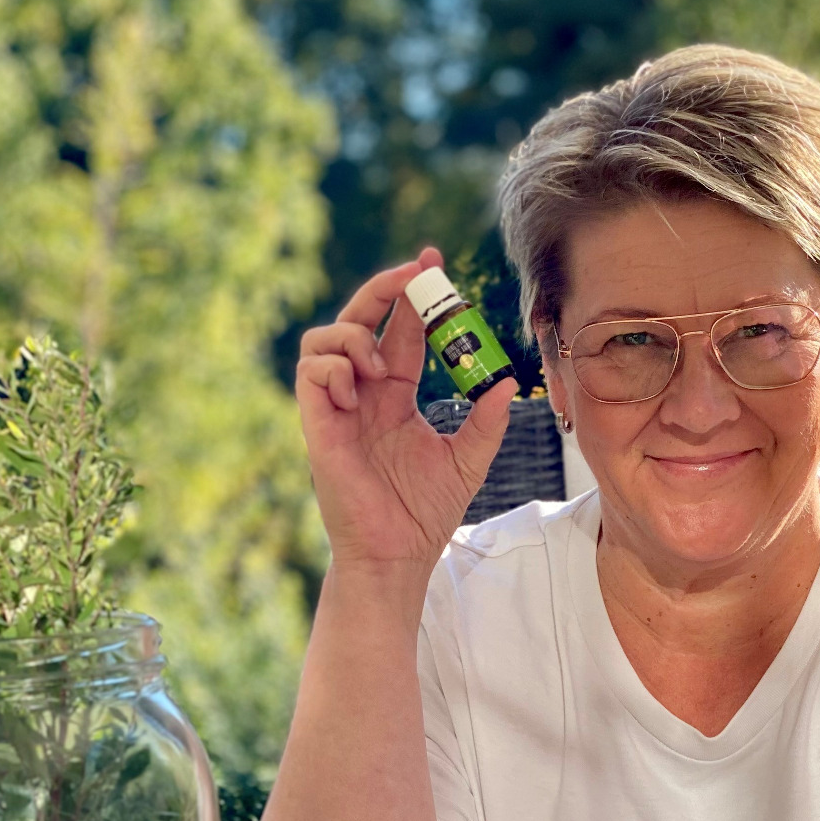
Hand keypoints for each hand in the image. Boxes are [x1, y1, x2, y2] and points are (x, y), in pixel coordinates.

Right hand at [297, 248, 516, 571]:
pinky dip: (334, 367)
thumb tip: (509, 383)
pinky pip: (310, 375)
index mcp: (394, 395)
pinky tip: (360, 388)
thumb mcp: (468, 458)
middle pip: (359, 319)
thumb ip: (486, 420)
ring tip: (380, 363)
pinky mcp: (318, 427)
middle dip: (382, 289)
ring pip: (323, 339)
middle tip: (414, 273)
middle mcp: (363, 394)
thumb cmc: (425, 513)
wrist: (399, 555)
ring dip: (353, 334)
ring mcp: (337, 408)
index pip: (399, 329)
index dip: (413, 295)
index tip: (435, 265)